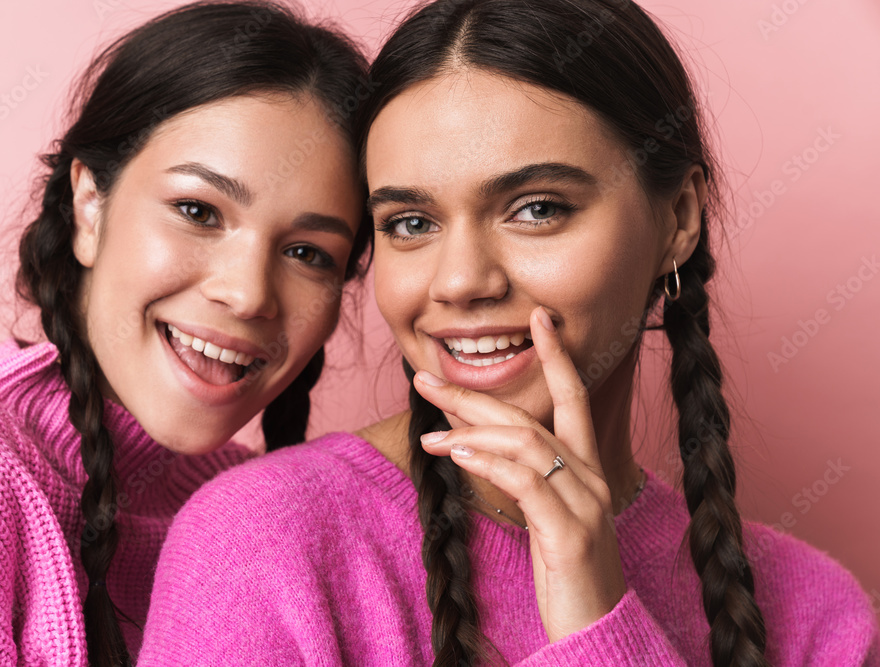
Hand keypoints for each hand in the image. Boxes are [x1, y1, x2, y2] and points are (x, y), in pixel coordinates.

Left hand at [413, 306, 626, 640]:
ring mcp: (584, 504)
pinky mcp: (570, 533)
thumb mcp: (548, 518)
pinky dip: (489, 462)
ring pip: (525, 443)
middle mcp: (590, 478)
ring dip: (471, 431)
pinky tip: (458, 453)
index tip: (539, 318)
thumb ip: (525, 480)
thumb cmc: (569, 575)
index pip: (574, 399)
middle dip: (474, 393)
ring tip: (430, 431)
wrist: (599, 633)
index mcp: (586, 470)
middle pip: (529, 417)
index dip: (558, 356)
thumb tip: (478, 446)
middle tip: (425, 379)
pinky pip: (526, 482)